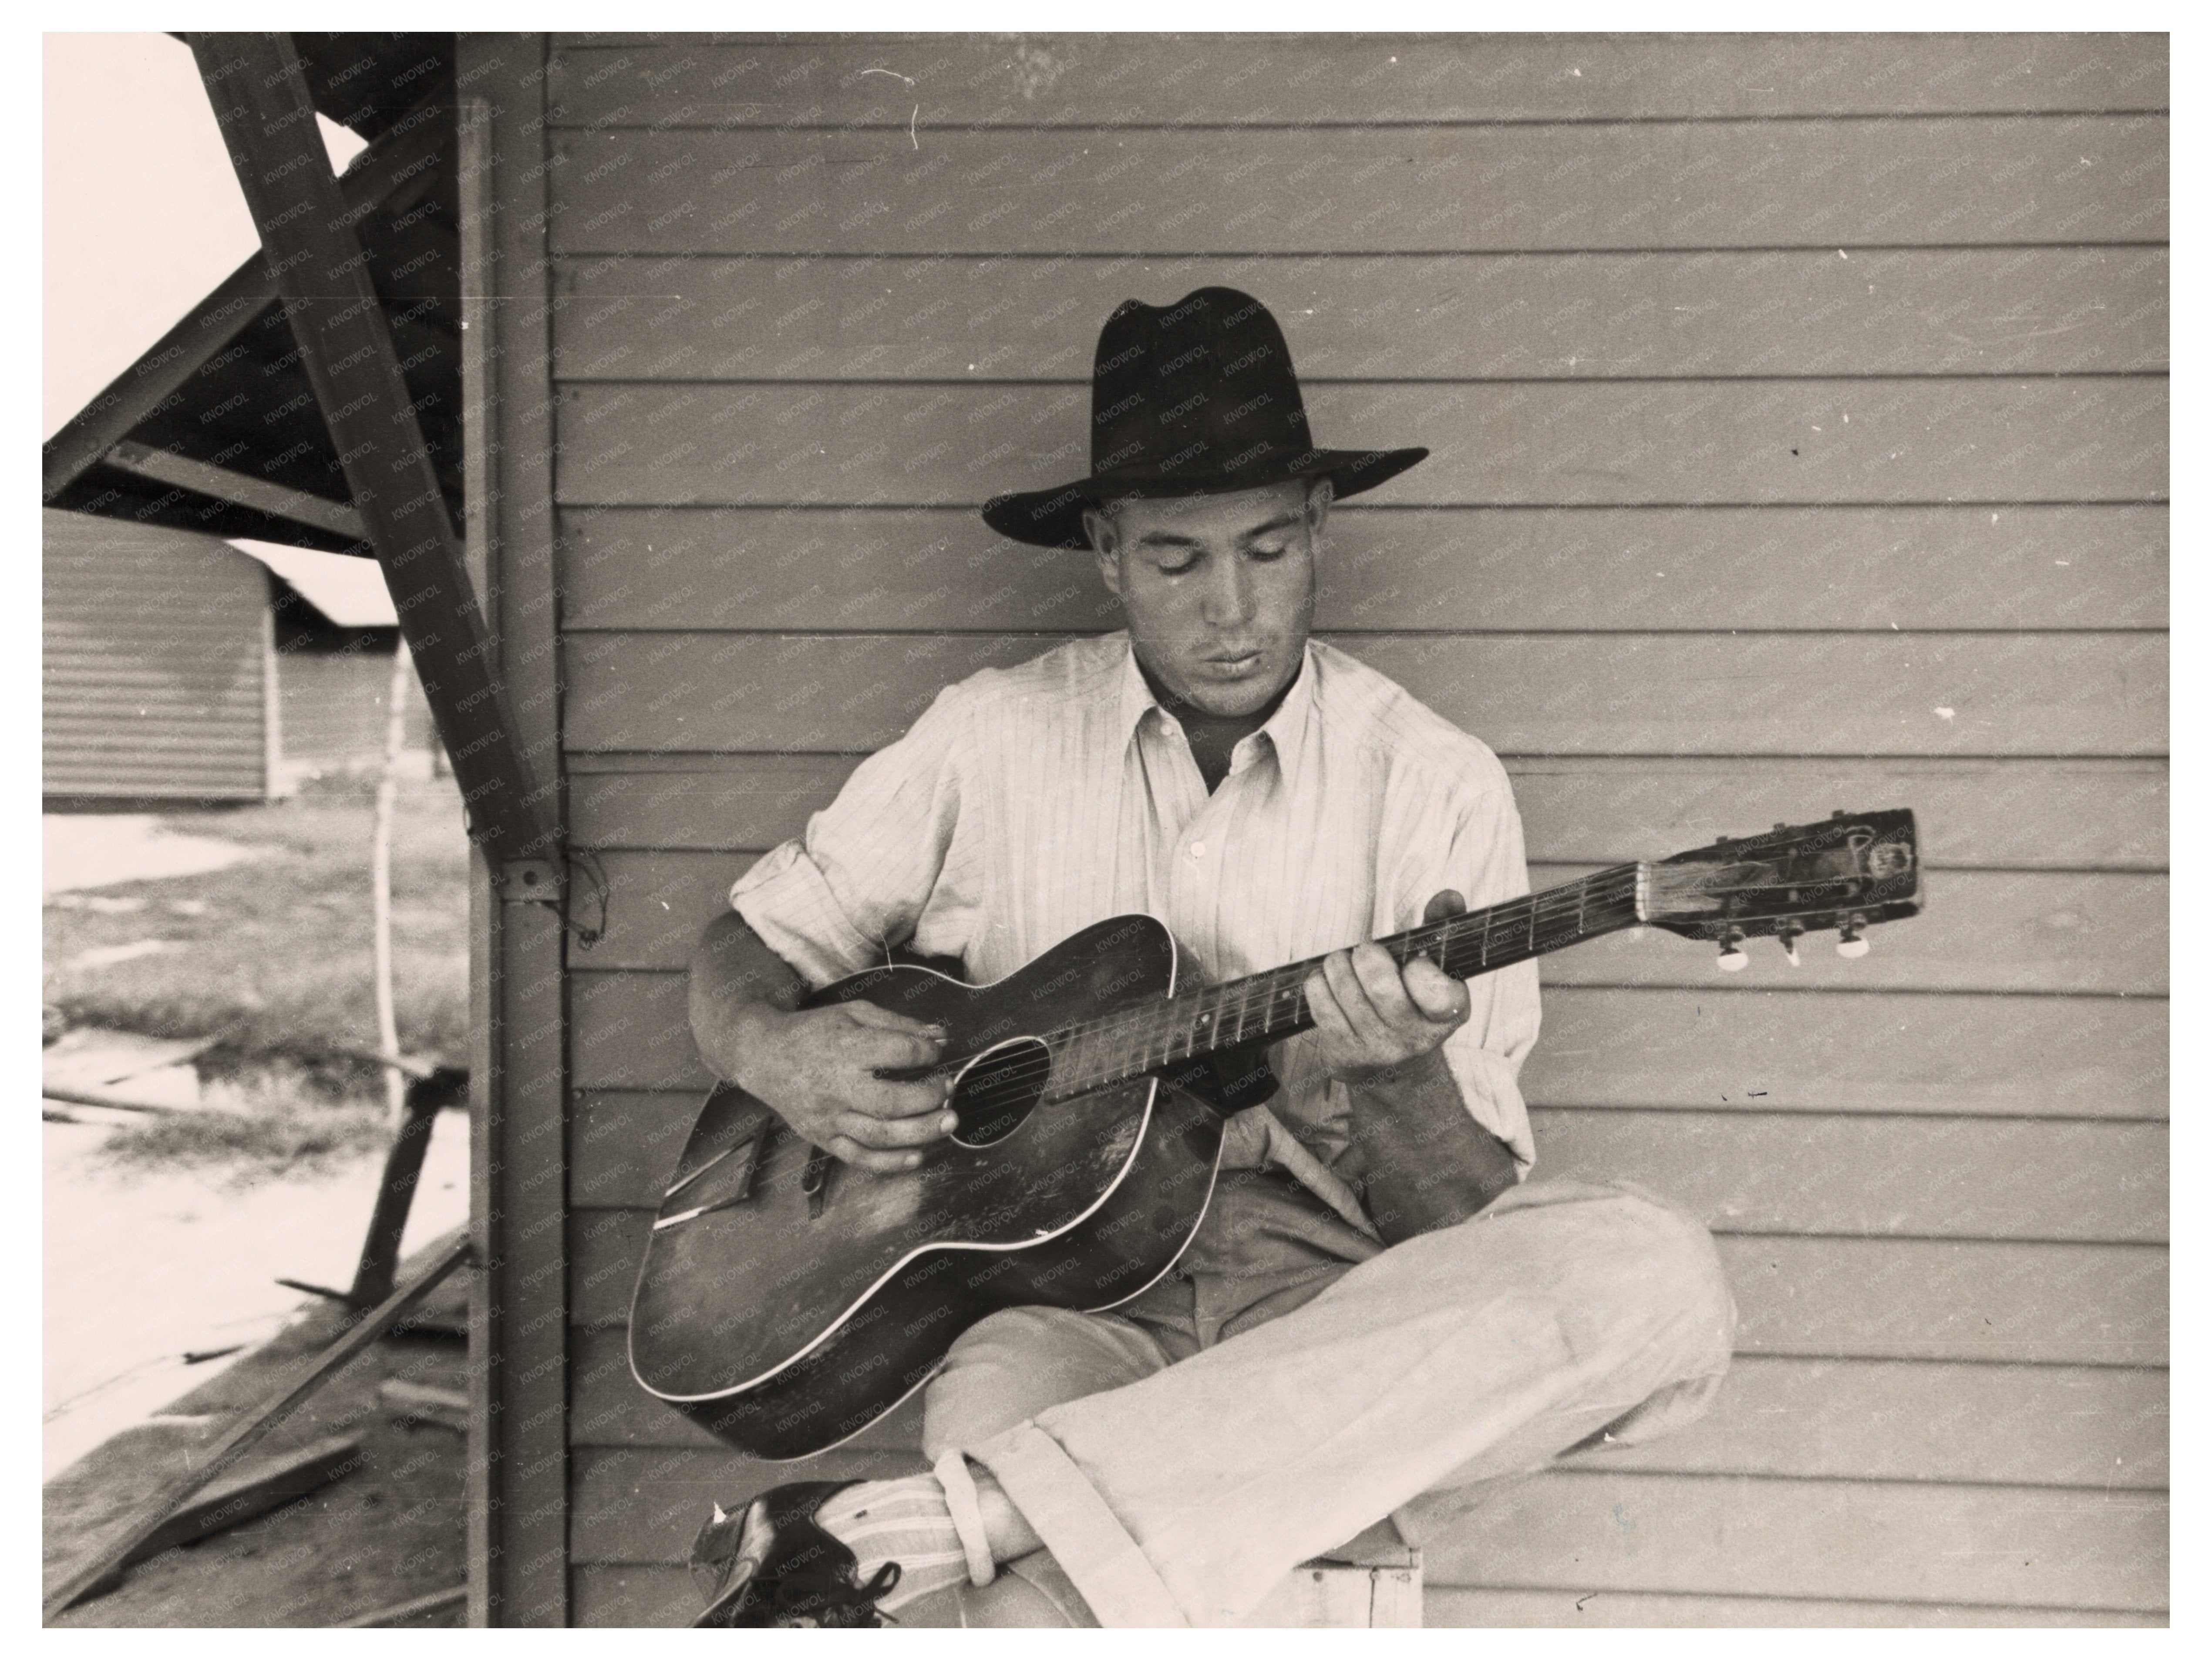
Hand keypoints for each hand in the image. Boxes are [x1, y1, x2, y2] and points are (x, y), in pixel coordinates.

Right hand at [733, 1000, 958, 1173]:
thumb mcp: (854, 1013)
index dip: (928, 1053)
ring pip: (880, 1135)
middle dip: (929, 1099)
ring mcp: (829, 1117)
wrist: (764, 1056)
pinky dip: (890, 1162)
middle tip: (949, 1091)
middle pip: (892, 1102)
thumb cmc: (813, 1033)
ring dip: (920, 1133)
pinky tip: (916, 1156)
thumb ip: (898, 1024)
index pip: (899, 1053)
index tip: (937, 1052)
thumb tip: (940, 1036)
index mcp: (847, 1048)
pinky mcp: (823, 1138)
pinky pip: (859, 1158)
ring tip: (947, 1122)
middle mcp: (837, 1086)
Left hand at [1305, 890, 1471, 1083]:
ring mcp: (1379, 1050)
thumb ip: (1443, 926)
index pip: (1432, 987)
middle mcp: (1415, 1038)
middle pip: (1380, 985)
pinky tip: (1327, 982)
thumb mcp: (1438, 968)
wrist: (1395, 1068)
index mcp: (1448, 1014)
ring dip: (1337, 965)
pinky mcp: (1346, 1055)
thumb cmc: (1414, 1002)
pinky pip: (1321, 1007)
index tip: (1412, 964)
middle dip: (1366, 955)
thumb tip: (1449, 896)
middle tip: (1365, 951)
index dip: (1417, 967)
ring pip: (1346, 991)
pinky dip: (1318, 984)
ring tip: (1343, 962)